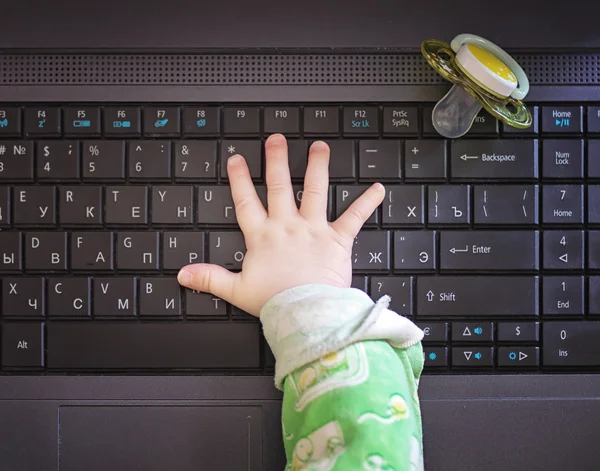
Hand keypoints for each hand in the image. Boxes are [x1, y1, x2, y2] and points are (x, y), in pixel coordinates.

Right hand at [177, 133, 384, 316]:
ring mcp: (313, 229)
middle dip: (276, 160)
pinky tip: (377, 189)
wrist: (306, 311)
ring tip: (319, 147)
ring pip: (314, 191)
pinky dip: (367, 203)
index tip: (237, 159)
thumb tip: (183, 275)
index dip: (239, 179)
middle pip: (279, 186)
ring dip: (317, 167)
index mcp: (263, 236)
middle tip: (276, 139)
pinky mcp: (337, 239)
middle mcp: (287, 226)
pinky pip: (354, 217)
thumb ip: (210, 277)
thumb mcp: (237, 289)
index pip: (246, 201)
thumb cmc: (275, 302)